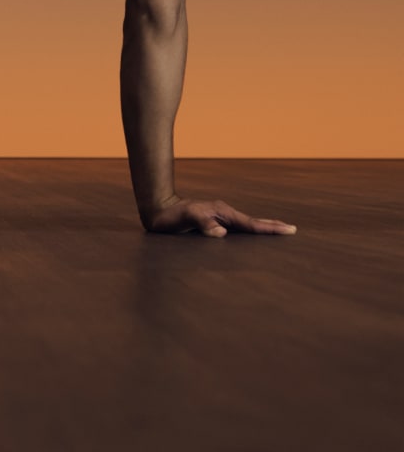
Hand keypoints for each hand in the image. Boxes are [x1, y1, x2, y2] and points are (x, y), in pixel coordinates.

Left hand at [143, 195, 297, 237]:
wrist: (158, 210)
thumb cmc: (171, 216)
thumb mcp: (185, 218)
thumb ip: (202, 223)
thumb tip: (221, 233)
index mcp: (223, 212)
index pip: (251, 224)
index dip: (270, 228)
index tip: (289, 230)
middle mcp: (224, 214)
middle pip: (253, 223)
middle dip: (272, 227)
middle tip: (292, 230)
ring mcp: (220, 219)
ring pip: (246, 227)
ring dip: (262, 230)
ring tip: (278, 234)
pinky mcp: (214, 225)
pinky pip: (237, 231)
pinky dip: (249, 234)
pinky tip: (252, 241)